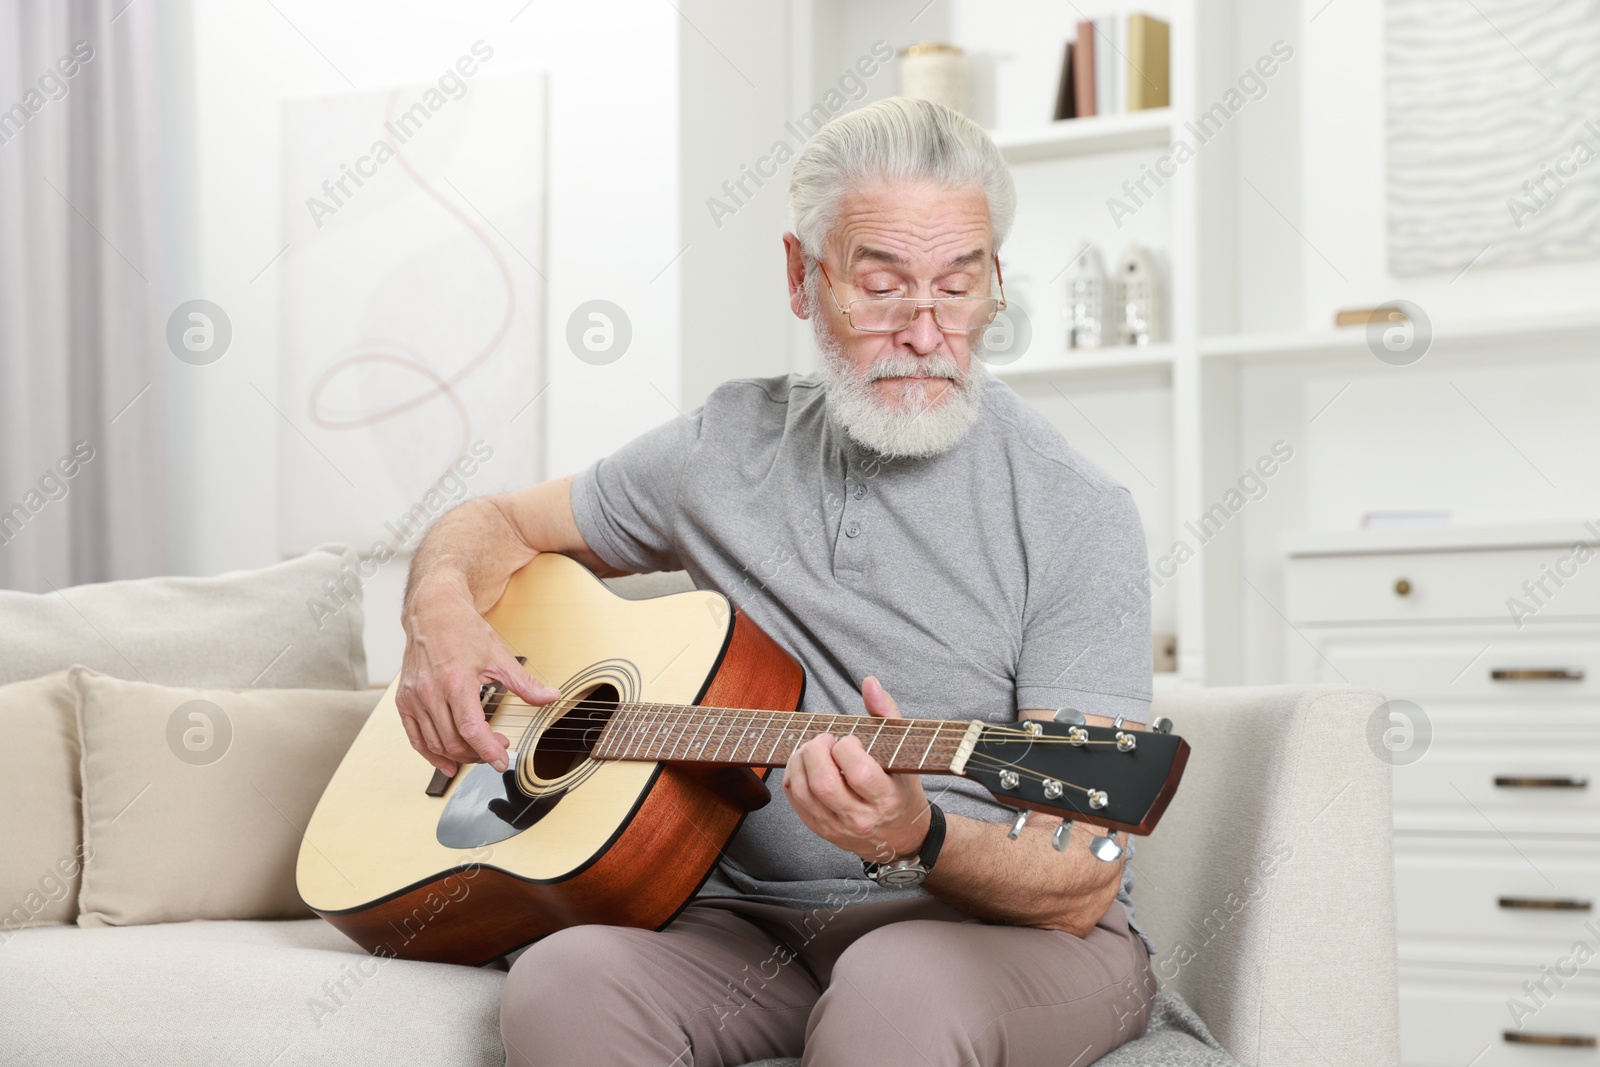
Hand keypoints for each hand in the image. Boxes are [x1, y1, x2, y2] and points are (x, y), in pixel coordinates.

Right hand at [396, 572, 559, 775]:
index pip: (472, 730)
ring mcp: (415, 698)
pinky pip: (415, 738)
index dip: (488, 751)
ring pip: (436, 743)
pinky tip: (447, 763)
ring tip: (479, 752)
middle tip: (497, 749)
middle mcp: (431, 692)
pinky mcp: (404, 701)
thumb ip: (524, 683)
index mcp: (456, 681)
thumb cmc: (463, 630)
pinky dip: (431, 755)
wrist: (432, 613)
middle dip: (479, 754)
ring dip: (459, 756)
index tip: (502, 761)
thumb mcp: (499, 655)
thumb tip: (550, 697)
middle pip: (454, 741)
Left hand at [783, 676, 931, 863]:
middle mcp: (860, 818)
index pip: (858, 773)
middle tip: (826, 740)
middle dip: (816, 751)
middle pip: (824, 783)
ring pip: (803, 791)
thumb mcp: (905, 754)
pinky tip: (806, 764)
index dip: (847, 748)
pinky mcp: (820, 829)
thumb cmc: (902, 789)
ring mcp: (837, 827)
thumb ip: (887, 714)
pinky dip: (793, 774)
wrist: (900, 836)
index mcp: (886, 799)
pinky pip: (794, 799)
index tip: (851, 740)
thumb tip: (869, 682)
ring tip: (814, 749)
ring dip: (800, 760)